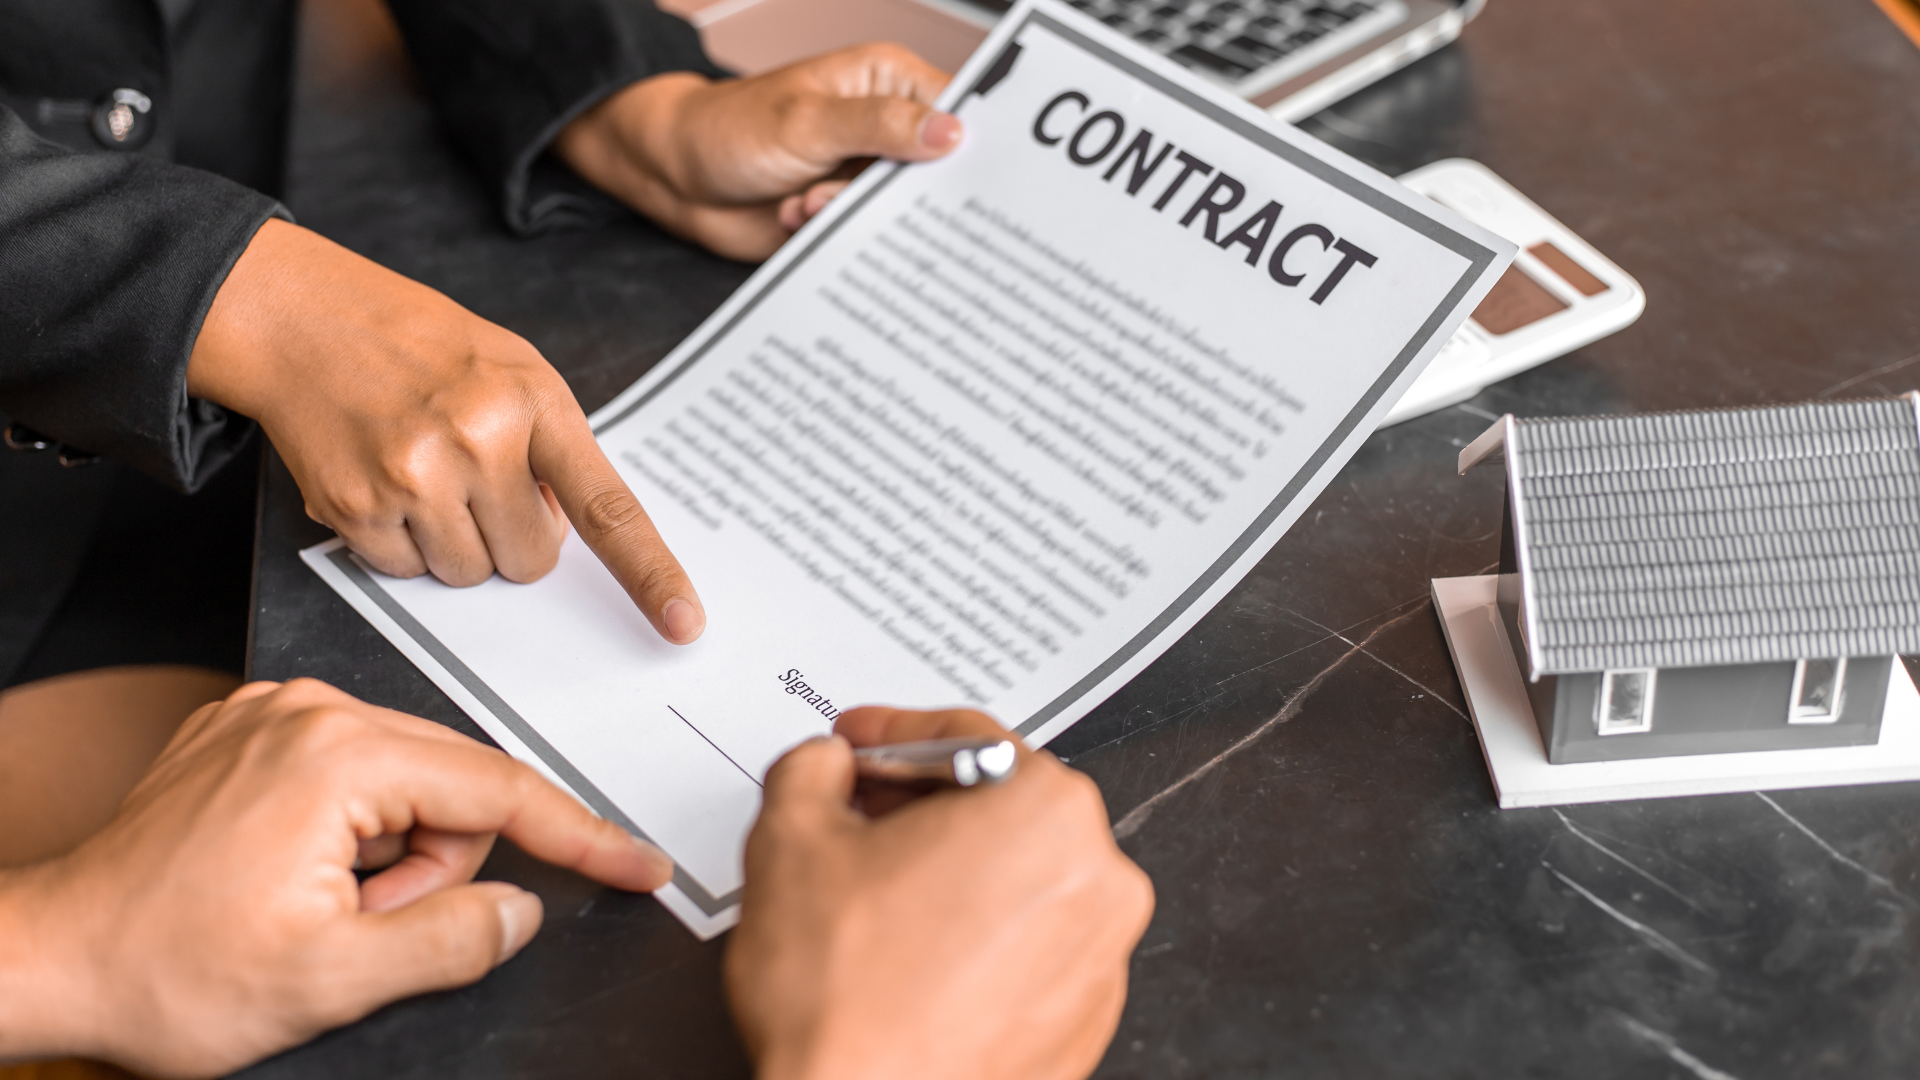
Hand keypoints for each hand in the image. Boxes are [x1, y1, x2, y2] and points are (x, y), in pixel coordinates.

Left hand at [0, 679, 672, 1076]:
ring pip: (402, 785)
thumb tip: (520, 910)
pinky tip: (294, 880)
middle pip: (450, 785)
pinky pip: (348, 778)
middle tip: (364, 929)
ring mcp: (272, 717)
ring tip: (318, 910)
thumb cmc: (161, 970)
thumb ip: (450, 939)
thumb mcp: (331, 980)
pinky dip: (348, 837)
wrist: (46, 961)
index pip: (499, 790)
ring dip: (388, 860)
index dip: (581, 837)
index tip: (635, 864)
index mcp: (336, 754)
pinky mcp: (247, 737)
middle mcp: (306, 712)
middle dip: (431, 870)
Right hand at [187, 219, 706, 643]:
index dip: (651, 571)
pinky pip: (404, 573)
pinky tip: (381, 481)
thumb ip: (552, 446)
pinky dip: (396, 543)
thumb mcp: (512, 368)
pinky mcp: (354, 506)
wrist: (304, 319)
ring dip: (452, 542)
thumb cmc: (419, 346)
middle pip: (530, 560)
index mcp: (534, 401)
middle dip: (510, 535)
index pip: (607, 506)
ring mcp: (414, 476)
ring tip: (422, 472)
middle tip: (475, 479)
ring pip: (468, 573)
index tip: (684, 622)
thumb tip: (568, 530)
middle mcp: (478, 438)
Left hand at [555, 44, 962, 260]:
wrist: (676, 179)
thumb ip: (881, 127)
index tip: (975, 176)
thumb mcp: (808, 122)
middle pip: (938, 171)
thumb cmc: (729, 128)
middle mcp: (884, 129)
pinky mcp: (847, 216)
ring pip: (902, 212)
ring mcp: (866, 176)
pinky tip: (797, 216)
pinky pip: (870, 239)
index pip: (957, 110)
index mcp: (887, 82)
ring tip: (807, 201)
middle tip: (874, 198)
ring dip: (856, 215)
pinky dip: (836, 236)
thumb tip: (950, 133)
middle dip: (911, 194)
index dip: (972, 144)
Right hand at [725, 708, 1153, 1079]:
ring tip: (873, 899)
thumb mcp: (791, 840)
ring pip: (1015, 879)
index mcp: (1047, 810)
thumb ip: (812, 769)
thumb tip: (824, 765)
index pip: (964, 740)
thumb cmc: (846, 1001)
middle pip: (997, 806)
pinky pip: (1027, 948)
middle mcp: (1097, 877)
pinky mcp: (1084, 1019)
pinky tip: (910, 957)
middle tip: (854, 816)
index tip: (857, 746)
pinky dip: (975, 939)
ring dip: (947, 872)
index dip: (889, 735)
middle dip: (919, 805)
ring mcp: (1100, 955)